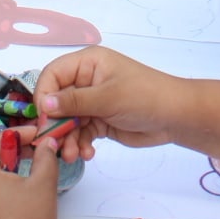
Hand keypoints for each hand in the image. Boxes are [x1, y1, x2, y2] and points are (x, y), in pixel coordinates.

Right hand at [32, 47, 188, 162]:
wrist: (175, 117)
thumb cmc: (144, 96)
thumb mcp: (108, 97)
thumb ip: (74, 101)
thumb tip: (44, 104)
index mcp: (88, 63)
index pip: (53, 75)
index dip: (44, 96)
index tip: (44, 119)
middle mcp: (87, 80)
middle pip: (57, 101)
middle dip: (56, 124)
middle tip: (55, 144)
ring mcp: (93, 101)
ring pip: (68, 120)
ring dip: (68, 139)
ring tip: (73, 155)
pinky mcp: (100, 120)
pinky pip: (81, 132)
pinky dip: (81, 143)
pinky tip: (88, 153)